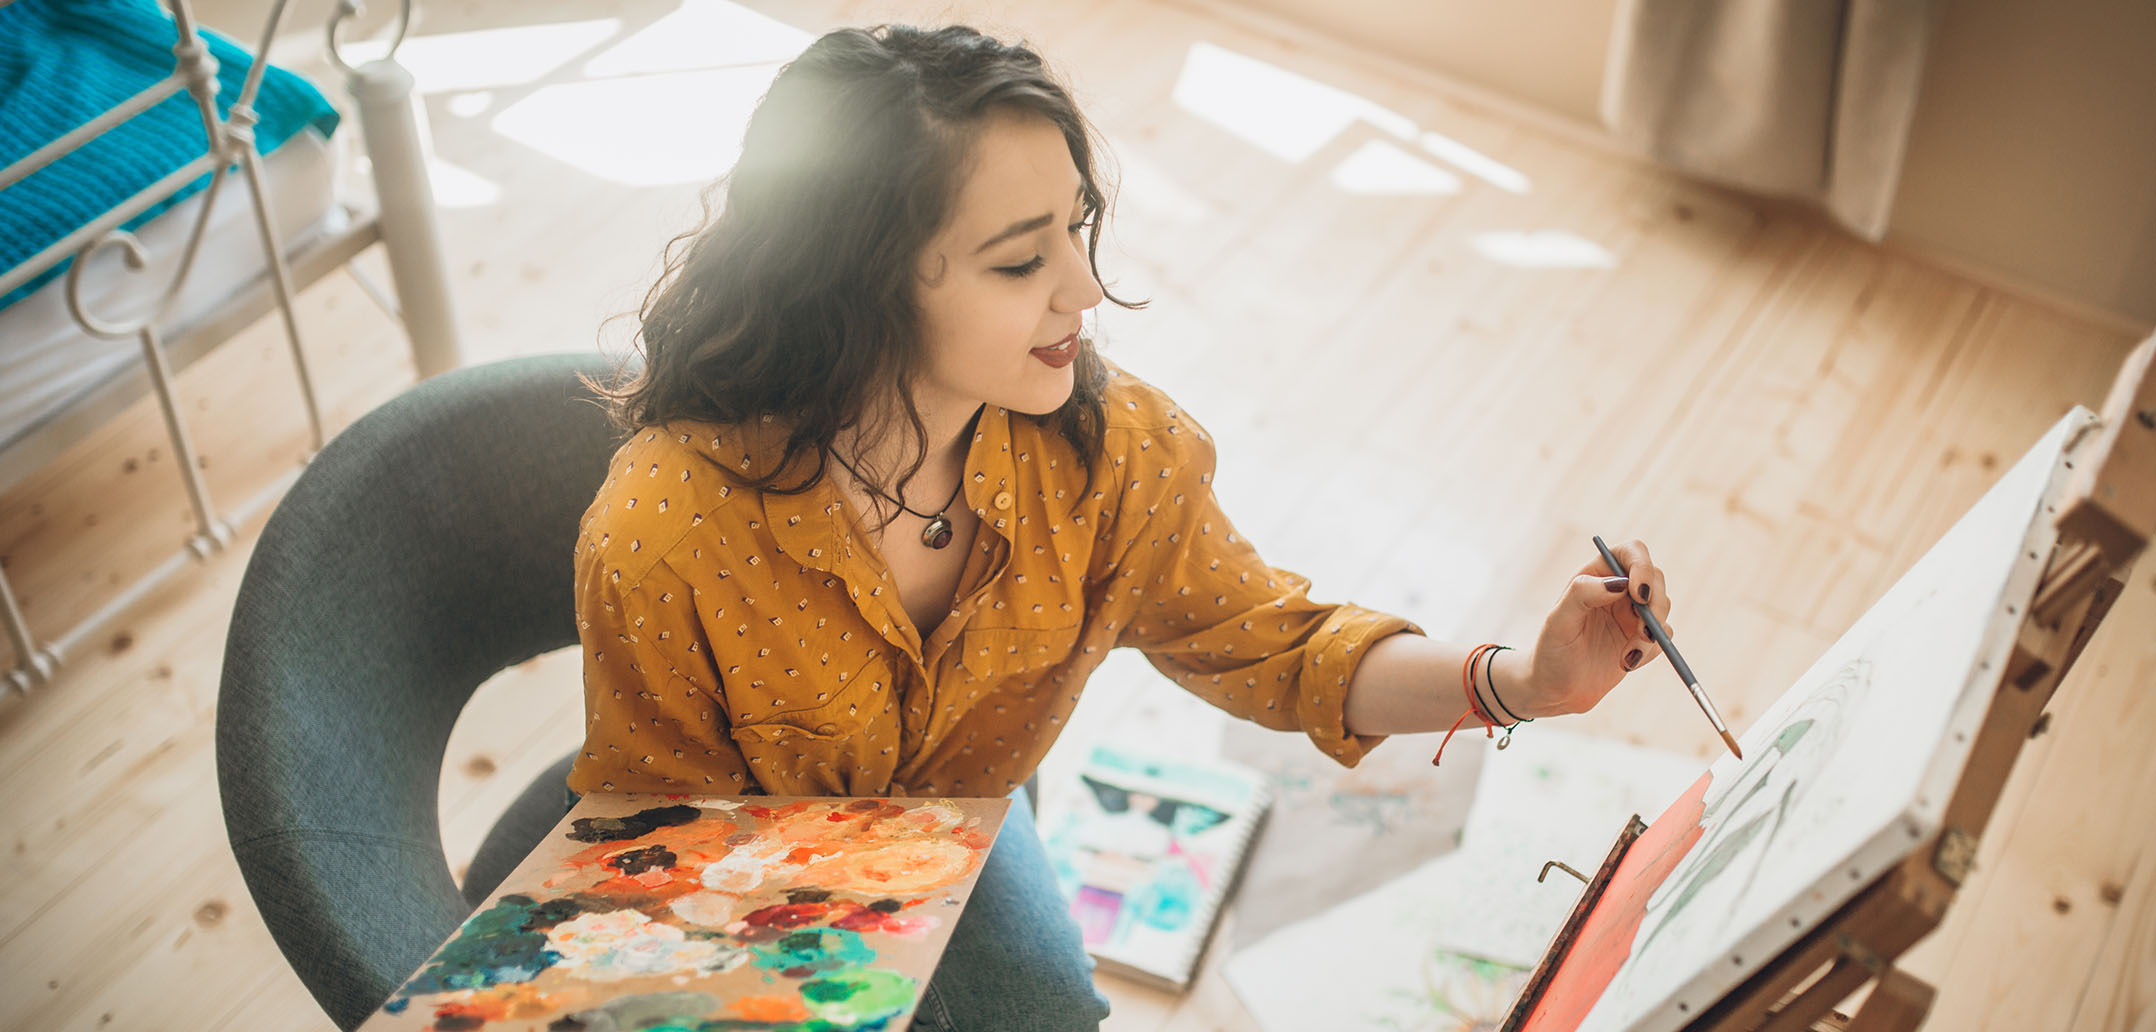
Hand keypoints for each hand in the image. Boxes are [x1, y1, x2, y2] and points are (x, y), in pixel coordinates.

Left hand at [1502, 538, 1672, 717]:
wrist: (1556, 690)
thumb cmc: (1552, 651)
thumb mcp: (1558, 621)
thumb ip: (1582, 594)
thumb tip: (1619, 582)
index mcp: (1596, 575)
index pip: (1631, 552)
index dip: (1642, 566)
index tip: (1639, 594)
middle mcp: (1617, 589)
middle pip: (1655, 579)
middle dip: (1655, 605)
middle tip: (1643, 632)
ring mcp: (1632, 613)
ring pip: (1663, 607)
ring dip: (1652, 632)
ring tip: (1628, 657)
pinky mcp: (1642, 638)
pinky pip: (1663, 636)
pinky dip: (1652, 651)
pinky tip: (1628, 664)